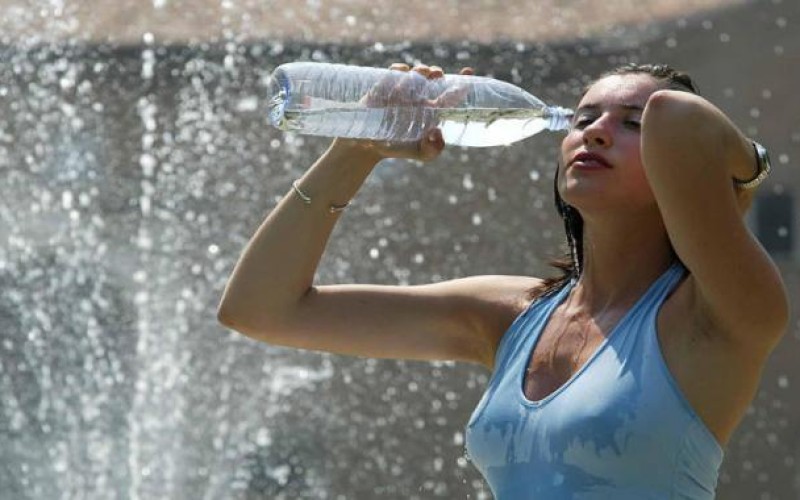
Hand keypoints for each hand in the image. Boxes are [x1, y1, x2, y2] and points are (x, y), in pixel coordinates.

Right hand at [334, 63, 473, 161]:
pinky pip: (393, 72)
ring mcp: (402, 90)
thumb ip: (433, 149)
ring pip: (415, 72)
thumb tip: (437, 133)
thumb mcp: (421, 154)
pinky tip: (401, 75)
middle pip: (433, 76)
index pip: (450, 92)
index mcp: (432, 109)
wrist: (369, 146)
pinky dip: (398, 71)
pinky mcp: (385, 86)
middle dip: (437, 72)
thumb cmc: (398, 147)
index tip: (469, 71)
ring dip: (420, 70)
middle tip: (438, 74)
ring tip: (421, 76)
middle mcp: (419, 96)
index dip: (462, 80)